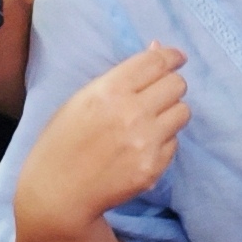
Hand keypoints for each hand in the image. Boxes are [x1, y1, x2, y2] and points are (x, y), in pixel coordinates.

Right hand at [27, 44, 188, 227]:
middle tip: (159, 94)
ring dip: (170, 113)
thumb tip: (157, 48)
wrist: (58, 192)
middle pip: (177, 84)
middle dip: (171, 85)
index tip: (176, 58)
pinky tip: (140, 147)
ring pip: (182, 112)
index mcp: (109, 90)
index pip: (157, 62)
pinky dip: (163, 141)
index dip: (171, 56)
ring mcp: (146, 142)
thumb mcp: (82, 99)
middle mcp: (132, 113)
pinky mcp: (154, 167)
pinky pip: (174, 142)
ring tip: (150, 122)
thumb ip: (122, 76)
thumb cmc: (63, 141)